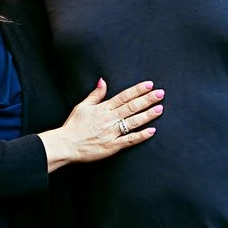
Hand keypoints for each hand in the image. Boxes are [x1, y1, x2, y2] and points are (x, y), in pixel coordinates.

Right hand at [41, 78, 163, 170]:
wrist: (66, 145)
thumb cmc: (73, 126)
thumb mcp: (82, 106)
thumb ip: (95, 94)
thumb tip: (103, 81)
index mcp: (103, 108)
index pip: (124, 96)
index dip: (138, 90)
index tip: (149, 85)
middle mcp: (109, 119)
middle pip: (132, 107)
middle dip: (147, 100)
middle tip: (161, 94)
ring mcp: (112, 133)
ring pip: (133, 122)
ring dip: (147, 115)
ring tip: (159, 109)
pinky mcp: (113, 146)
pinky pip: (129, 140)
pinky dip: (141, 136)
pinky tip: (151, 131)